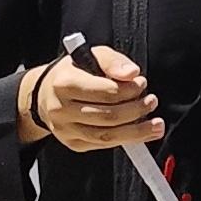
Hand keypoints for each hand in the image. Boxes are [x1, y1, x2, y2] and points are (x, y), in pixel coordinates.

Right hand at [33, 45, 160, 153]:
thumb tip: (132, 73)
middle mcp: (61, 109)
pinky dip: (124, 140)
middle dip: (136, 110)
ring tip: (155, 124)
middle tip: (151, 101)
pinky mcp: (72, 143)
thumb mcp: (92, 56)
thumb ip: (113, 61)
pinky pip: (102, 144)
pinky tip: (139, 133)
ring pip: (106, 136)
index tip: (141, 83)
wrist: (45, 94)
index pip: (105, 92)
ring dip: (136, 132)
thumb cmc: (74, 72)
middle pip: (108, 116)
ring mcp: (65, 129)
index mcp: (65, 83)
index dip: (129, 89)